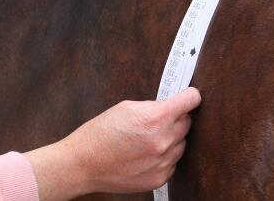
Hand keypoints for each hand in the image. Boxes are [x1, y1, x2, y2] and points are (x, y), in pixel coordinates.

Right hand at [25, 87, 201, 199]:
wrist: (83, 164)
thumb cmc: (100, 134)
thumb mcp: (126, 107)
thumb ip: (153, 106)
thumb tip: (171, 106)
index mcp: (156, 118)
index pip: (190, 100)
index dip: (190, 96)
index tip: (190, 96)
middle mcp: (163, 140)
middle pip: (187, 122)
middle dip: (176, 118)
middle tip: (158, 119)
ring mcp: (163, 162)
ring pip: (181, 143)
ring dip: (171, 138)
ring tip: (147, 138)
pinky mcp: (159, 177)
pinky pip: (173, 162)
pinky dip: (164, 156)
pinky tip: (146, 153)